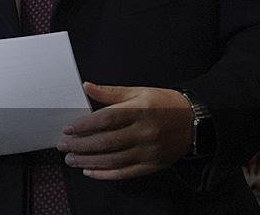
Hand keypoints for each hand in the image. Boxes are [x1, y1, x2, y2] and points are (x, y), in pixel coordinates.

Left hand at [56, 82, 192, 179]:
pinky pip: (125, 172)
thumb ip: (112, 93)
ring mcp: (149, 151)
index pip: (107, 119)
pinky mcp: (152, 165)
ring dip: (89, 161)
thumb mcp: (140, 92)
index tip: (68, 129)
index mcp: (141, 110)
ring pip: (114, 160)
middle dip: (81, 145)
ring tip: (71, 159)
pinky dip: (105, 174)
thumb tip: (87, 86)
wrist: (196, 122)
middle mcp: (145, 132)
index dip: (85, 125)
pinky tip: (89, 171)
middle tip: (63, 146)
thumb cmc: (164, 104)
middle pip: (107, 142)